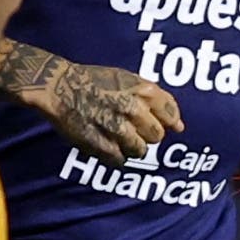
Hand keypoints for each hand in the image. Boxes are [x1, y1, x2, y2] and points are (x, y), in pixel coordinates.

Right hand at [0, 42, 177, 164]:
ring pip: (140, 151)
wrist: (59, 86)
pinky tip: (105, 143)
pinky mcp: (101, 145)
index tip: (162, 124)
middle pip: (157, 136)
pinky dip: (115, 155)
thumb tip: (180, 127)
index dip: (167, 122)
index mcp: (143, 91)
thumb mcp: (128, 79)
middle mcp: (133, 110)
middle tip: (129, 127)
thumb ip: (156, 100)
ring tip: (116, 136)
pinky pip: (120, 160)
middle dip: (147, 134)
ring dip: (131, 146)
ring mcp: (117, 129)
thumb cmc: (95, 80)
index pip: (170, 115)